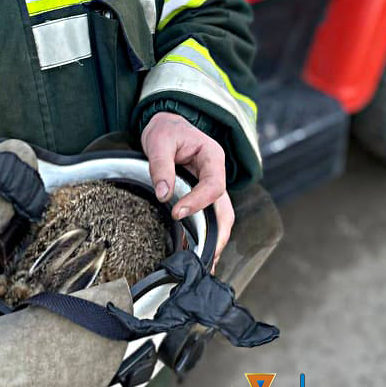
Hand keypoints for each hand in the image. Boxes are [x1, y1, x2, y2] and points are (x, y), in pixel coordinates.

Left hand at [140, 111, 234, 273]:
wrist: (166, 125)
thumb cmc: (166, 130)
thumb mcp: (159, 140)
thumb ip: (161, 166)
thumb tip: (164, 195)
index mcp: (212, 157)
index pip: (214, 185)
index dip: (198, 202)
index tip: (177, 213)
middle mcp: (216, 173)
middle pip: (225, 208)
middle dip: (219, 234)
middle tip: (204, 255)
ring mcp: (210, 185)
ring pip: (220, 216)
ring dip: (215, 238)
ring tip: (204, 261)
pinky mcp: (201, 194)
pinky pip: (208, 216)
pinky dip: (205, 233)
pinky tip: (195, 250)